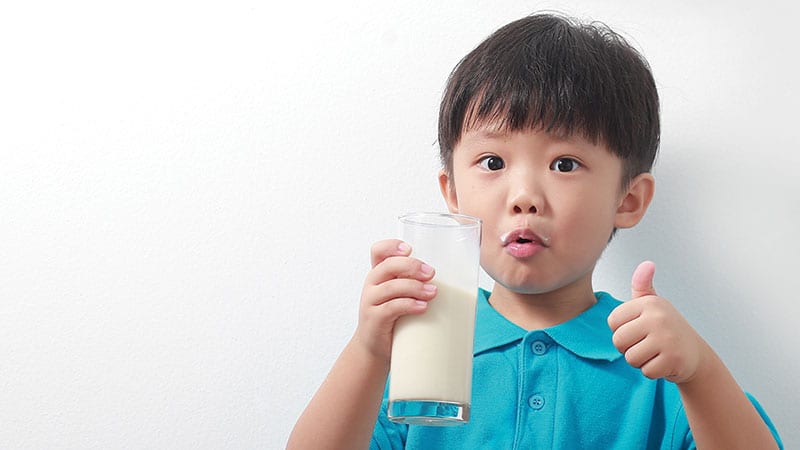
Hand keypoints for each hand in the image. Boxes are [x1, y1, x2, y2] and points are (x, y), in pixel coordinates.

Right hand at [352, 239, 436, 362]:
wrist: (375, 348)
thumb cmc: (394, 317)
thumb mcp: (400, 295)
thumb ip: (416, 283)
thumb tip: (457, 277)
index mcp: (379, 274)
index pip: (378, 251)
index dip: (391, 246)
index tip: (410, 249)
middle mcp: (372, 285)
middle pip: (388, 266)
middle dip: (411, 266)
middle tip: (431, 273)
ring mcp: (370, 302)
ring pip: (391, 287)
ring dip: (415, 287)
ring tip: (433, 292)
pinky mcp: (374, 319)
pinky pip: (390, 308)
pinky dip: (409, 305)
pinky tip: (422, 307)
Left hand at [607, 261, 707, 383]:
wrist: (696, 355)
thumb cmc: (667, 329)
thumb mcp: (654, 305)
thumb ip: (642, 285)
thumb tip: (647, 264)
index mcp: (649, 303)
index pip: (613, 322)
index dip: (621, 331)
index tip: (638, 330)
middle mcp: (658, 317)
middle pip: (619, 341)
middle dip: (629, 348)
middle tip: (647, 345)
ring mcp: (667, 338)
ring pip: (631, 358)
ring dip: (640, 361)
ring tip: (656, 353)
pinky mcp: (673, 359)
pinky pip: (646, 371)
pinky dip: (653, 371)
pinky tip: (665, 362)